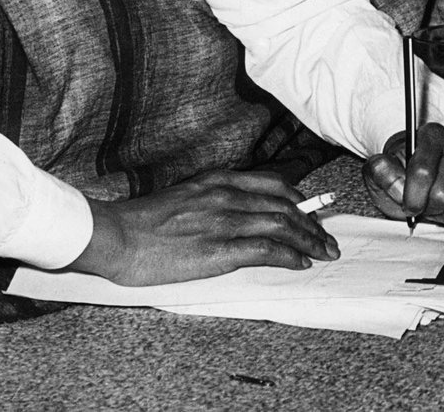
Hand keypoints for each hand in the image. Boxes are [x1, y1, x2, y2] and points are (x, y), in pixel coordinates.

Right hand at [68, 170, 339, 286]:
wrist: (116, 236)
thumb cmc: (140, 222)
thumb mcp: (180, 198)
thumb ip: (208, 202)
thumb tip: (230, 216)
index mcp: (214, 181)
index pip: (271, 184)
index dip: (299, 198)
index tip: (311, 211)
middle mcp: (224, 196)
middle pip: (283, 206)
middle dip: (313, 224)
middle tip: (328, 239)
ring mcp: (223, 221)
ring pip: (282, 226)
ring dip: (310, 241)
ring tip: (324, 253)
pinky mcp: (219, 249)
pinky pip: (267, 251)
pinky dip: (290, 256)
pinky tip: (301, 263)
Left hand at [361, 122, 443, 232]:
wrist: (422, 180)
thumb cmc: (401, 175)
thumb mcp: (381, 171)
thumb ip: (380, 171)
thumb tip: (385, 169)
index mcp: (432, 134)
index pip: (422, 172)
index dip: (411, 196)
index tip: (406, 204)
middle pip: (443, 194)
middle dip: (426, 209)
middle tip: (421, 206)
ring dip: (442, 218)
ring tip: (435, 207)